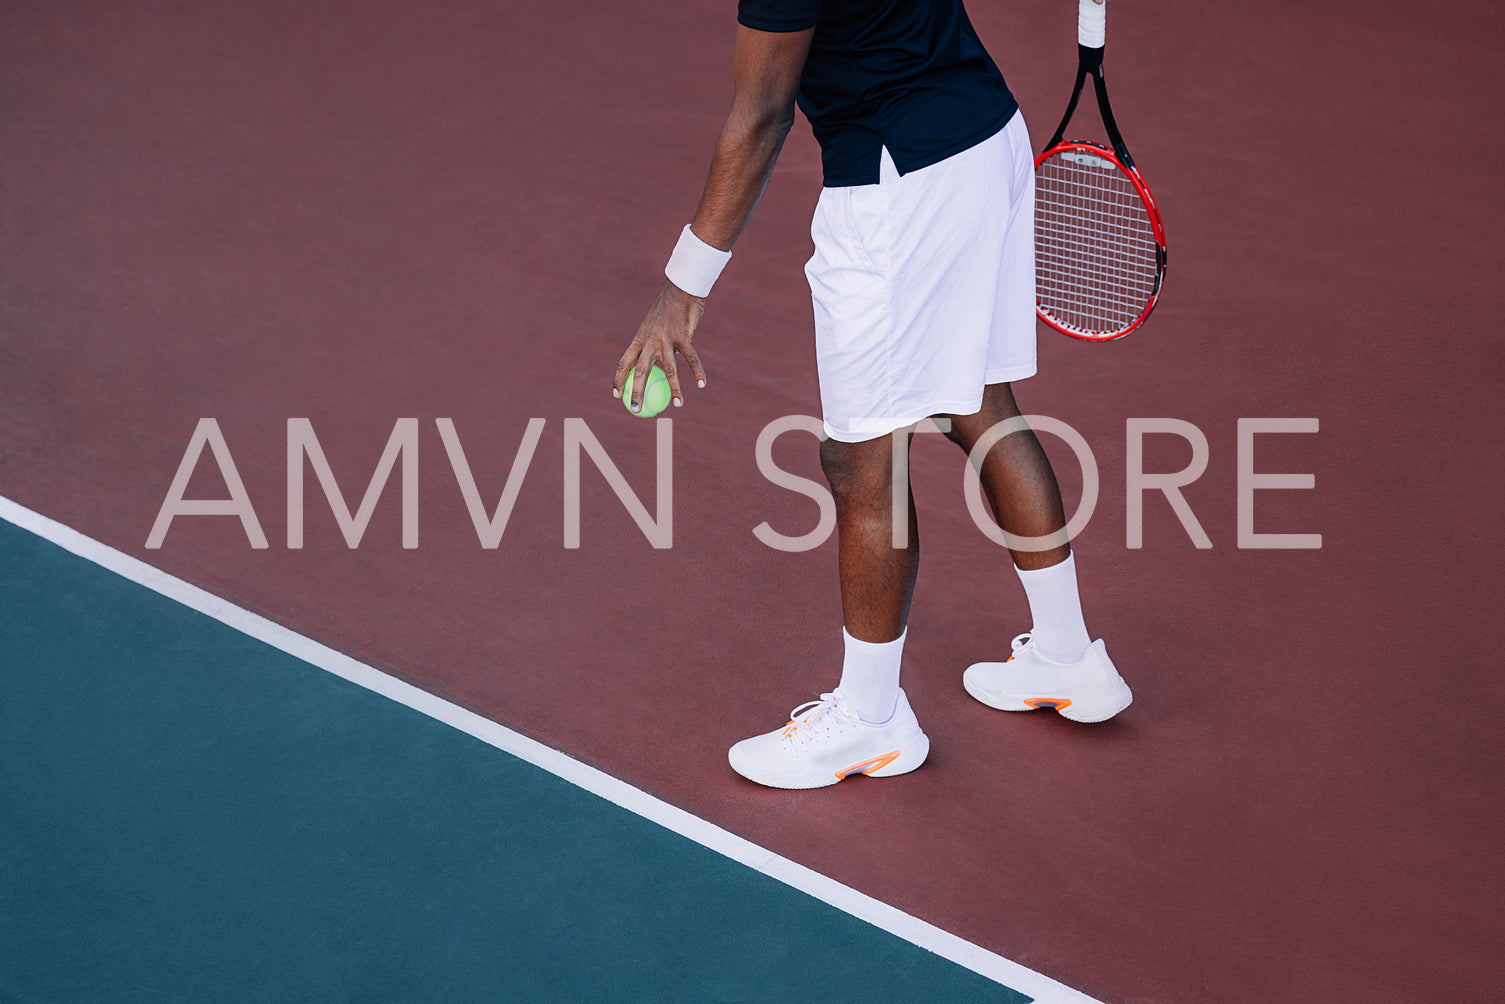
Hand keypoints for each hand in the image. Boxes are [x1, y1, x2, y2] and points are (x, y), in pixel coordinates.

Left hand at [614, 279, 707, 412]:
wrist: (679, 289)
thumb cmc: (667, 310)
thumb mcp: (654, 327)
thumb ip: (654, 346)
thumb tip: (658, 366)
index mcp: (639, 339)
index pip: (624, 363)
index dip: (618, 380)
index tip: (616, 395)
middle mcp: (649, 341)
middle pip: (640, 371)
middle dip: (636, 392)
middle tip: (636, 410)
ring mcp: (666, 339)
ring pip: (669, 369)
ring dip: (674, 389)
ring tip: (678, 405)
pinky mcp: (683, 336)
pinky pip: (691, 359)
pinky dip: (697, 373)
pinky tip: (701, 385)